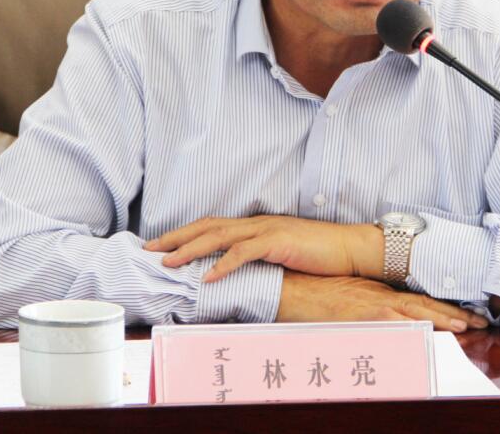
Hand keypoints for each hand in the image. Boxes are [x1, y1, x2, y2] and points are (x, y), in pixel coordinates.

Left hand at [144, 215, 382, 281]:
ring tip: (169, 261)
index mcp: (256, 225)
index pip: (212, 225)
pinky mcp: (278, 242)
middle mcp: (257, 223)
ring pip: (219, 236)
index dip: (185, 233)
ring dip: (191, 249)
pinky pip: (244, 252)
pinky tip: (208, 276)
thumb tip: (236, 274)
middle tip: (149, 248)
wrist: (350, 248)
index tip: (160, 245)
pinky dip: (223, 264)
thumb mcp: (283, 255)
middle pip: (207, 225)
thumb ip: (260, 259)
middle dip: (176, 237)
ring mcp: (267, 230)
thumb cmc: (319, 255)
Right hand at [276, 271, 487, 332]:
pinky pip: (389, 324)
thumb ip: (372, 307)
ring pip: (413, 313)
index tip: (467, 316)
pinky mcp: (360, 315)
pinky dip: (407, 328)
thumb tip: (392, 319)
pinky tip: (423, 333)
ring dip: (439, 320)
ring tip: (463, 327)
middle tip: (478, 322)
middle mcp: (381, 297)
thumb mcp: (351, 297)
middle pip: (424, 306)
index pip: (419, 301)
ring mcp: (372, 306)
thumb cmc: (317, 293)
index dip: (445, 308)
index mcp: (381, 293)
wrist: (293, 287)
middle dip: (453, 315)